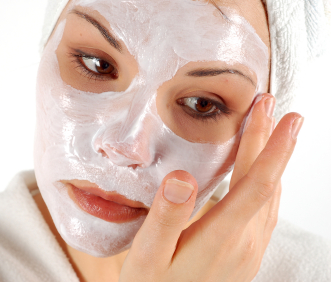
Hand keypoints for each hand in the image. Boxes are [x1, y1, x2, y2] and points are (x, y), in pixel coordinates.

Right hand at [119, 94, 302, 280]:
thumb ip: (165, 218)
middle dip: (271, 142)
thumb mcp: (148, 256)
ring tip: (272, 131)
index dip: (272, 148)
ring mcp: (248, 251)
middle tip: (274, 108)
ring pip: (269, 197)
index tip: (283, 117)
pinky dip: (266, 184)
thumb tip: (182, 178)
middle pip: (265, 184)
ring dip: (272, 161)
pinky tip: (261, 176)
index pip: (255, 185)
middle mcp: (243, 243)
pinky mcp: (244, 255)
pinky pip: (264, 212)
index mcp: (221, 238)